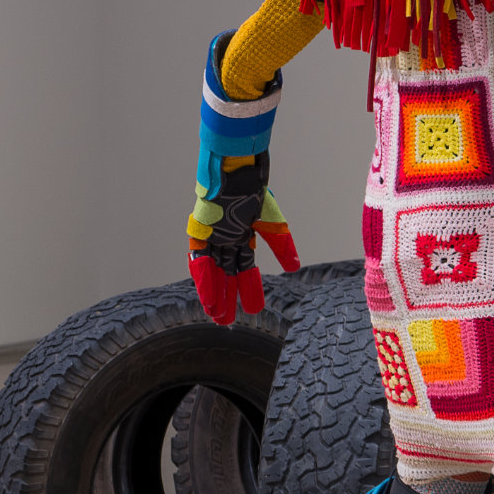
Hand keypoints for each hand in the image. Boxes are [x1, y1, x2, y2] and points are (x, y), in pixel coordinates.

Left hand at [187, 154, 300, 322]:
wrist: (236, 172)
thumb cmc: (254, 190)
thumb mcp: (272, 224)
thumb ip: (281, 245)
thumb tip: (294, 269)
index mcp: (242, 237)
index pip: (245, 270)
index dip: (249, 290)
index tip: (253, 310)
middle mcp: (225, 241)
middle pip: (226, 276)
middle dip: (227, 298)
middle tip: (227, 321)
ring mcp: (211, 238)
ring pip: (212, 273)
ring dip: (213, 294)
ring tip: (216, 316)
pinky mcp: (199, 233)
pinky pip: (200, 261)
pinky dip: (204, 279)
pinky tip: (206, 296)